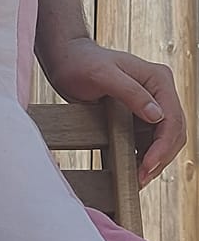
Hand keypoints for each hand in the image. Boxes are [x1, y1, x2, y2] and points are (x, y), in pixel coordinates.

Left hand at [45, 37, 186, 187]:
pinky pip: (149, 142)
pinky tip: (132, 170)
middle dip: (160, 158)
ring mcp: (151, 105)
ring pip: (164, 141)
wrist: (66, 61)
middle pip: (173, 133)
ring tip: (137, 180)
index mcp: (159, 79)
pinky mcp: (139, 117)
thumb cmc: (81, 63)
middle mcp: (160, 92)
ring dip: (154, 161)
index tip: (147, 166)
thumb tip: (157, 116)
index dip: (163, 147)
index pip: (173, 119)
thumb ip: (131, 93)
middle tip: (141, 179)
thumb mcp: (103, 75)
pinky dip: (144, 157)